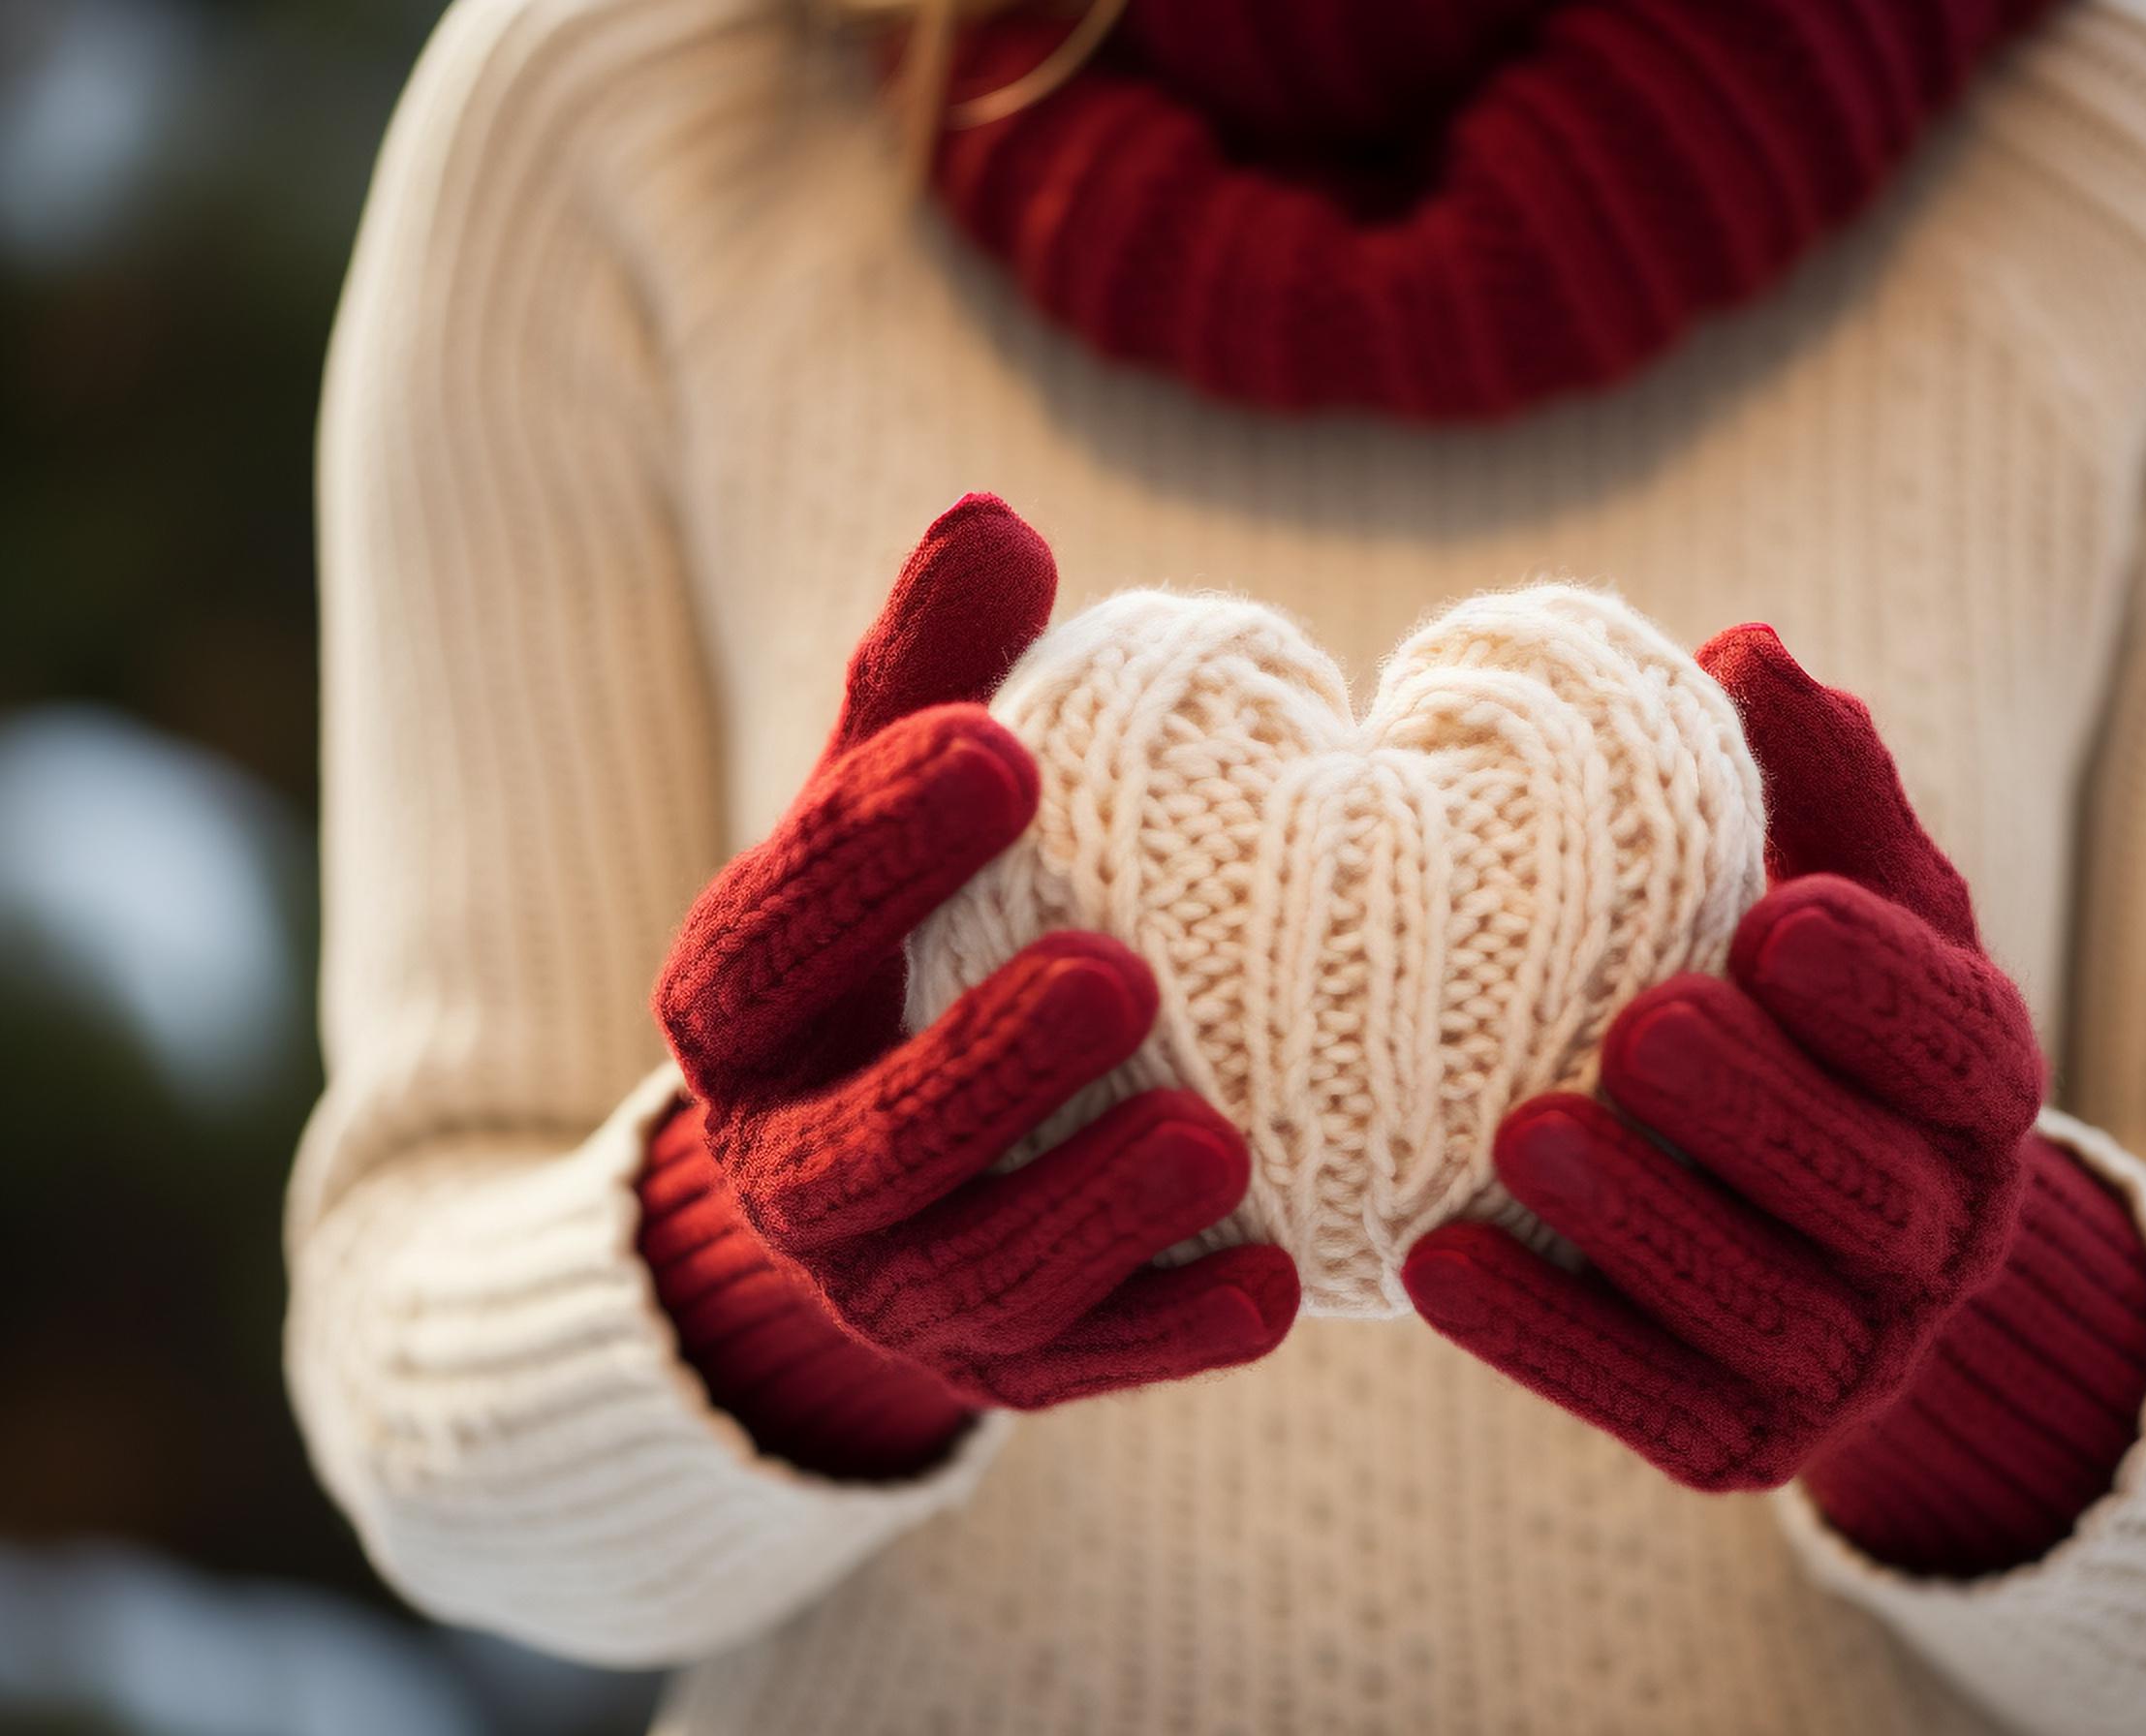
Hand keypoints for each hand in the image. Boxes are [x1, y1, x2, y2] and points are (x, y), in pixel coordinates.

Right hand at [650, 496, 1298, 1423]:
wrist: (876, 1181)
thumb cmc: (907, 942)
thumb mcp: (890, 808)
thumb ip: (928, 681)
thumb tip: (996, 517)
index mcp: (746, 1011)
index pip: (771, 937)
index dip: (871, 853)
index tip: (998, 751)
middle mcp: (791, 1168)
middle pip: (861, 1143)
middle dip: (978, 1066)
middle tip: (1118, 974)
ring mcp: (892, 1288)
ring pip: (971, 1278)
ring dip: (1089, 1215)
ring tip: (1217, 1141)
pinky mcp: (999, 1376)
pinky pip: (1081, 1369)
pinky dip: (1169, 1337)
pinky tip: (1274, 1288)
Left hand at [1402, 624, 2041, 1489]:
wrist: (1828, 1252)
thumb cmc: (1805, 1019)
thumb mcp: (1841, 890)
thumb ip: (1810, 786)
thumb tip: (1741, 651)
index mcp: (1971, 1084)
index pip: (1956, 1043)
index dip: (1882, 992)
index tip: (1778, 921)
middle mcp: (1936, 1229)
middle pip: (1864, 1186)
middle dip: (1756, 1110)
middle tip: (1639, 1028)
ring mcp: (1845, 1354)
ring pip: (1760, 1308)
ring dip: (1642, 1228)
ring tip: (1520, 1138)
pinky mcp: (1739, 1440)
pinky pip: (1649, 1403)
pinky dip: (1546, 1342)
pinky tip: (1433, 1267)